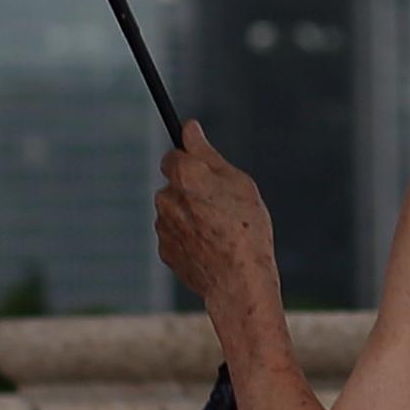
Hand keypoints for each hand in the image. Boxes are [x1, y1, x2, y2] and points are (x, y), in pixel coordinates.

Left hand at [153, 127, 275, 320]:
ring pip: (174, 211)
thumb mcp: (238, 182)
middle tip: (222, 206)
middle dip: (192, 191)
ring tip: (220, 231)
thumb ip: (207, 154)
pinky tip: (211, 248)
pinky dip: (189, 238)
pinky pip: (175, 236)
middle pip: (174, 185)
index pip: (173, 156)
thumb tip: (189, 127)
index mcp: (184, 175)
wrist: (239, 281)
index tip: (207, 173)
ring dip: (190, 216)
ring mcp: (163, 227)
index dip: (192, 163)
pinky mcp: (165, 251)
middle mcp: (166, 198)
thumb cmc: (247, 228)